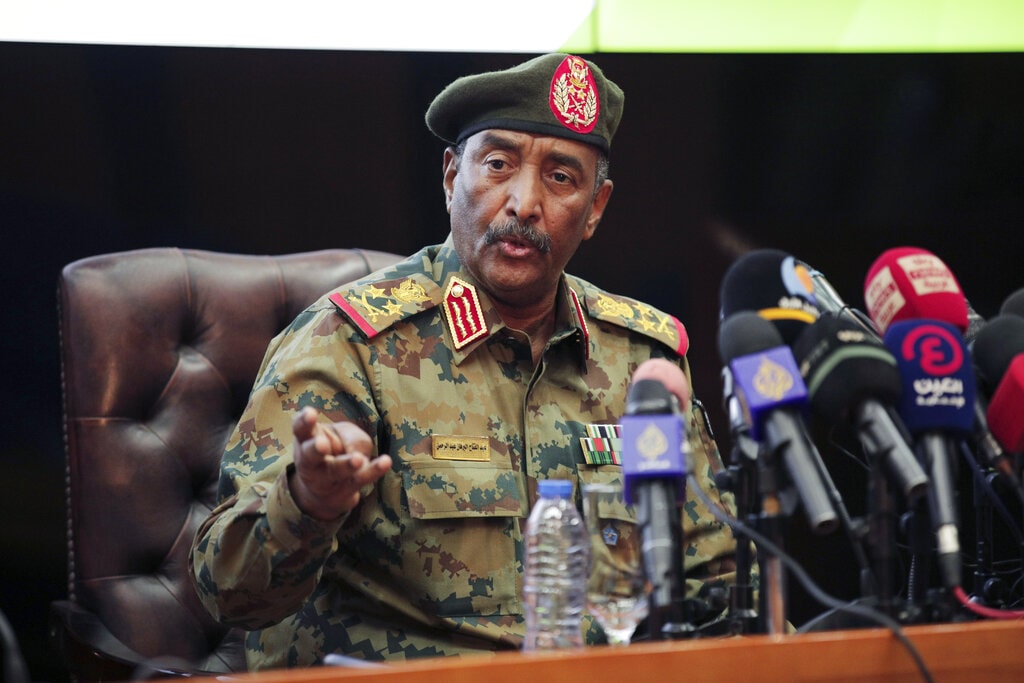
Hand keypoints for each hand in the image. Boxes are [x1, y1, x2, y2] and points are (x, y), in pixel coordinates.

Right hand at [288, 406, 391, 520]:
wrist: (325, 491)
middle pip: (310, 454)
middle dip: (316, 449)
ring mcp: (326, 477)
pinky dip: (373, 471)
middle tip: (322, 445)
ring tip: (357, 459)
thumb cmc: (334, 447)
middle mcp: (310, 460)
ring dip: (346, 465)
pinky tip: (385, 462)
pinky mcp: (345, 489)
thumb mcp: (341, 433)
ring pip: (335, 471)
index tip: (310, 413)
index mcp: (306, 439)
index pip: (300, 428)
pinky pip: (360, 479)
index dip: (303, 421)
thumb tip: (356, 453)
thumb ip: (349, 436)